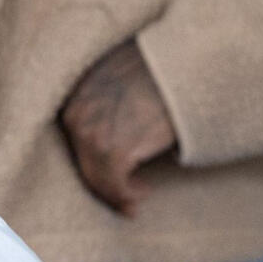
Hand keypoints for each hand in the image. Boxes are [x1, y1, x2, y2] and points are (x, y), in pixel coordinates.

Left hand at [58, 40, 178, 214]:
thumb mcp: (120, 72)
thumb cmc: (161, 67)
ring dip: (118, 191)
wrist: (186, 65)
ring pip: (97, 176)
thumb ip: (107, 94)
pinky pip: (114, 185)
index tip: (111, 170)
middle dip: (104, 180)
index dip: (94, 157)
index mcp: (76, 94)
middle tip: (125, 196)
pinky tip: (145, 191)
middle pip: (84, 159)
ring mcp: (93, 133)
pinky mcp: (114, 150)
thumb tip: (115, 120)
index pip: (76, 138)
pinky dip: (127, 195)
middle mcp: (78, 114)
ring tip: (139, 193)